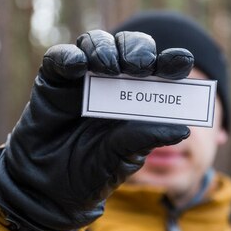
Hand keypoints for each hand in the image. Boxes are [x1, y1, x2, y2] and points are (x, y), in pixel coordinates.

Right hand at [0, 30, 193, 230]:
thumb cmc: (91, 171)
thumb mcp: (122, 158)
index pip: (159, 70)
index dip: (172, 62)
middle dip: (138, 50)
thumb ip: (146, 138)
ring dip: (105, 48)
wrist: (47, 188)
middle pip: (130, 47)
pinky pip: (60, 57)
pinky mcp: (52, 80)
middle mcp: (113, 81)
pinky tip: (77, 66)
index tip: (183, 61)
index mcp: (138, 98)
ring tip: (108, 67)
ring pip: (96, 43)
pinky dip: (69, 56)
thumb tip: (183, 129)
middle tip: (139, 66)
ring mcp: (82, 78)